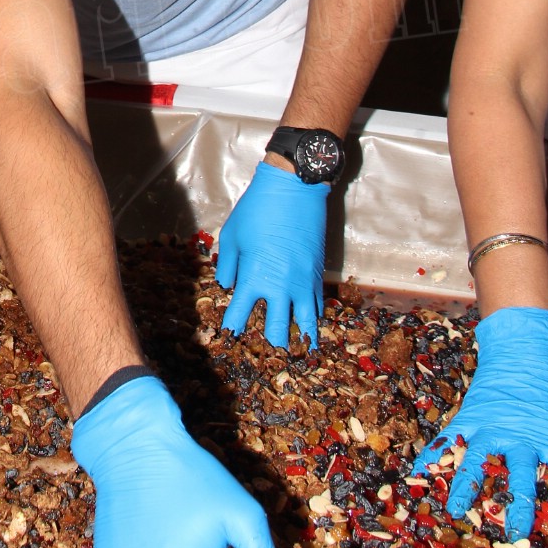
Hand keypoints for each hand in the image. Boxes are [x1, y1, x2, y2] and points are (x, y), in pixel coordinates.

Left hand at [217, 161, 327, 350]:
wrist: (294, 191)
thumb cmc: (256, 211)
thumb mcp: (232, 236)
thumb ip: (228, 265)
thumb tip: (229, 286)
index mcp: (254, 279)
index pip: (240, 316)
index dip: (233, 328)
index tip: (229, 337)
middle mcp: (280, 287)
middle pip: (277, 329)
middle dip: (271, 345)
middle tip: (267, 356)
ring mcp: (302, 283)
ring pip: (306, 323)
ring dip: (301, 340)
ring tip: (300, 356)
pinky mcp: (317, 274)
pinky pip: (318, 305)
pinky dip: (315, 318)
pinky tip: (313, 326)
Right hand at [411, 306, 547, 539]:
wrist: (522, 352)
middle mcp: (518, 438)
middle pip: (520, 478)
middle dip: (516, 507)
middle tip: (513, 533)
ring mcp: (491, 429)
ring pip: (478, 462)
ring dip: (467, 487)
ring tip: (455, 510)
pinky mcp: (470, 419)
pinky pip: (449, 439)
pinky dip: (433, 456)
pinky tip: (417, 473)